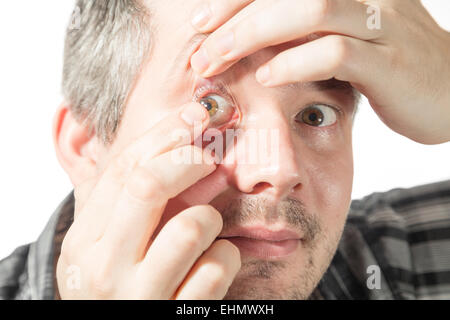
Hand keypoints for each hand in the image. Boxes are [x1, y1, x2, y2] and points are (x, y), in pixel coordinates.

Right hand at [56, 102, 240, 298]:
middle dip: (188, 159)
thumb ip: (138, 202)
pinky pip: (216, 268)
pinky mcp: (175, 317)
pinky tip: (215, 265)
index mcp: (85, 241)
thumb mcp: (117, 245)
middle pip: (148, 185)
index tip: (196, 116)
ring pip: (192, 226)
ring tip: (208, 230)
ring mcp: (139, 296)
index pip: (123, 170)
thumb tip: (189, 142)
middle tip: (211, 156)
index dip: (164, 135)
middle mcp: (103, 268)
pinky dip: (227, 257)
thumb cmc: (127, 287)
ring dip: (211, 218)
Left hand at [190, 0, 449, 143]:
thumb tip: (244, 35)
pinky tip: (266, 77)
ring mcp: (383, 21)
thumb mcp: (345, 33)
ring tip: (216, 61)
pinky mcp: (390, 61)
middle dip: (233, 17)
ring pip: (311, 9)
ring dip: (253, 35)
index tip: (199, 23)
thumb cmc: (386, 63)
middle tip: (199, 48)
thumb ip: (304, 26)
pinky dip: (294, 63)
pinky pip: (336, 51)